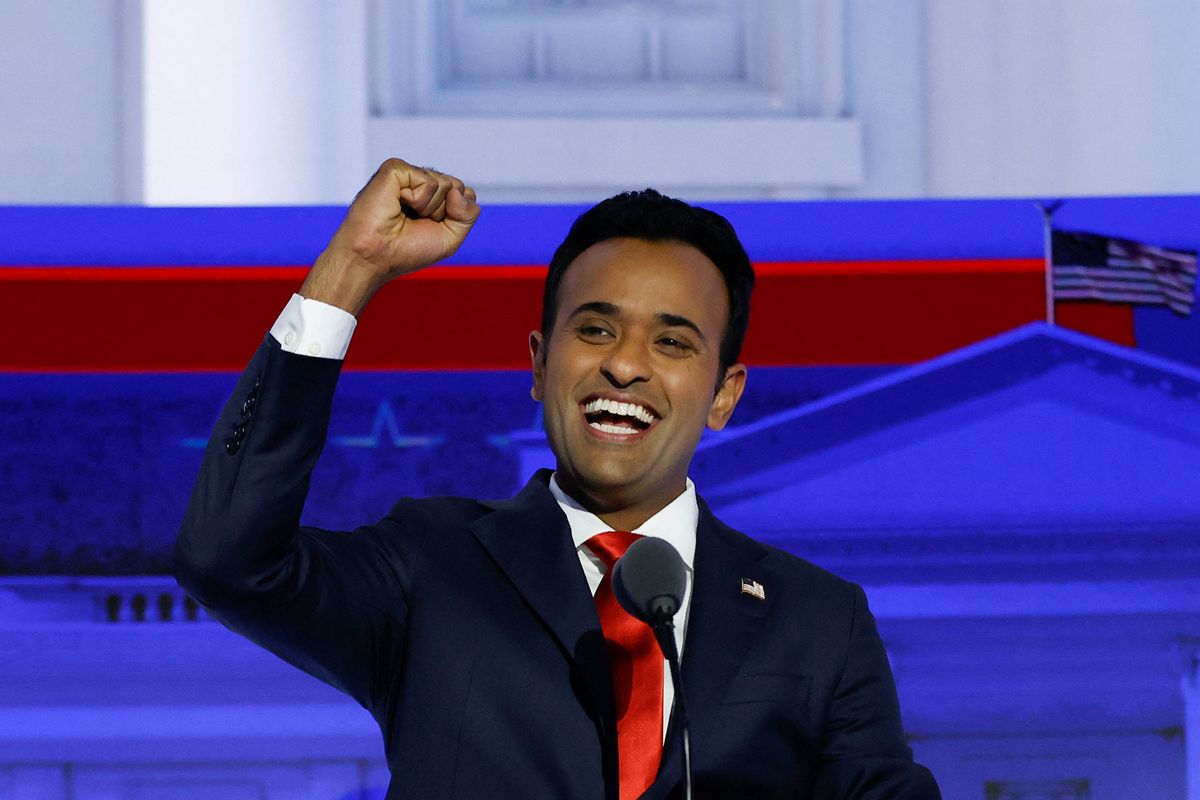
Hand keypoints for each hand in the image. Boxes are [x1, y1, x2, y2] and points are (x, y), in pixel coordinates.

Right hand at [301, 159, 479, 314]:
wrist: (375, 256)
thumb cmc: (406, 250)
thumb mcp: (450, 238)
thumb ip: (468, 215)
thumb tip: (457, 190)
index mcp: (433, 197)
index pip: (465, 195)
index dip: (455, 217)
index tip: (429, 229)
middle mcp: (421, 183)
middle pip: (458, 187)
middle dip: (444, 213)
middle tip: (416, 223)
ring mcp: (408, 175)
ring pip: (447, 184)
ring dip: (430, 208)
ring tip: (405, 215)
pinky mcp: (395, 169)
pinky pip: (428, 180)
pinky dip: (418, 200)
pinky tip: (398, 203)